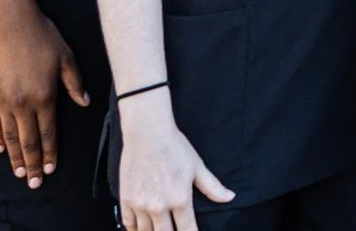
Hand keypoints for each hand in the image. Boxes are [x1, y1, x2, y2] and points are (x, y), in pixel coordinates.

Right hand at [0, 13, 87, 186]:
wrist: (11, 22)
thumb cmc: (43, 37)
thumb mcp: (67, 57)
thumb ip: (74, 83)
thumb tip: (85, 102)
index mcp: (44, 96)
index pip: (47, 133)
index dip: (49, 153)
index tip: (50, 170)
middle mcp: (22, 103)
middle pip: (28, 141)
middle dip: (32, 164)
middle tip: (33, 183)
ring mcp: (2, 100)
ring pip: (9, 136)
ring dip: (14, 156)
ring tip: (18, 172)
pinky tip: (0, 149)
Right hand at [118, 92, 234, 230]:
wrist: (148, 134)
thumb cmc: (174, 147)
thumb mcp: (197, 166)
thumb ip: (212, 187)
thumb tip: (230, 197)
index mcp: (180, 199)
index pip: (187, 230)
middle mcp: (159, 206)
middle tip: (173, 229)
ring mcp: (140, 204)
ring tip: (159, 228)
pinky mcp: (126, 200)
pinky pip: (128, 224)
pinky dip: (134, 228)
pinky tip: (141, 227)